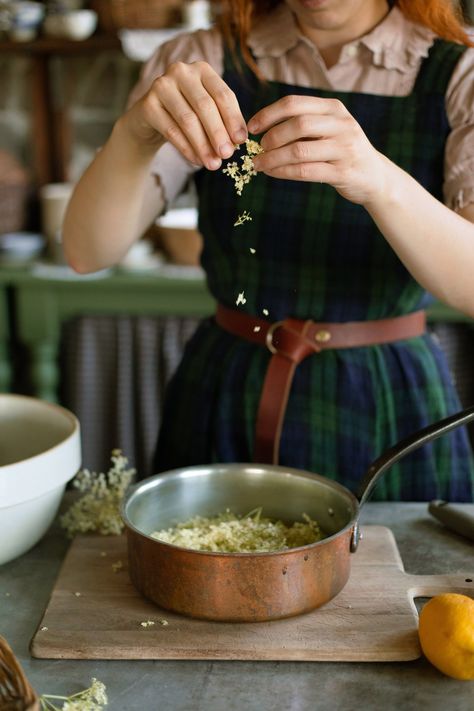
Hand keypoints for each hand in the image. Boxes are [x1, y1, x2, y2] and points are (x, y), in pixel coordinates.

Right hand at [126, 61, 247, 169]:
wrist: (150, 119)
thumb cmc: (186, 115)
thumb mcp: (207, 114)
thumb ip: (222, 122)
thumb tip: (236, 143)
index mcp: (202, 70)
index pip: (223, 94)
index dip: (234, 119)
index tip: (241, 141)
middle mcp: (181, 71)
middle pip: (205, 106)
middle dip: (218, 133)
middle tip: (227, 156)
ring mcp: (161, 85)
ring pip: (188, 120)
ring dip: (203, 145)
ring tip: (213, 164)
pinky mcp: (147, 104)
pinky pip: (171, 131)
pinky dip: (187, 149)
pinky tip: (197, 161)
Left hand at [248, 95, 388, 204]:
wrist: (375, 177)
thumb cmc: (342, 152)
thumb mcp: (328, 130)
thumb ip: (303, 125)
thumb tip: (262, 129)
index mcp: (334, 109)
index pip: (295, 103)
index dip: (268, 114)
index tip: (252, 127)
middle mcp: (341, 125)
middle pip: (297, 125)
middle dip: (271, 137)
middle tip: (257, 149)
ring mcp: (344, 148)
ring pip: (299, 150)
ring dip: (273, 158)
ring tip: (258, 164)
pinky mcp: (343, 172)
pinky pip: (305, 171)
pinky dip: (283, 172)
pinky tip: (272, 173)